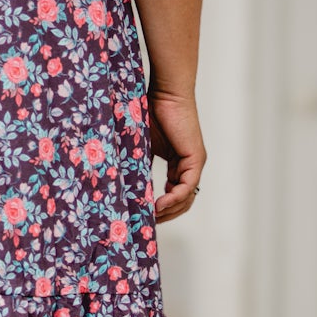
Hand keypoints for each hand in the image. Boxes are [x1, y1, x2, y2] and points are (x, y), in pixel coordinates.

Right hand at [147, 85, 205, 221]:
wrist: (165, 92)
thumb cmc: (151, 111)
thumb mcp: (141, 146)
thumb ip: (138, 165)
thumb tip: (121, 187)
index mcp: (178, 163)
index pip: (175, 194)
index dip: (162, 209)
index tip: (145, 217)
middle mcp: (189, 165)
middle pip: (183, 201)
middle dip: (166, 215)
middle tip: (146, 224)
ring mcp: (195, 162)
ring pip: (186, 198)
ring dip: (169, 211)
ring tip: (151, 217)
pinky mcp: (196, 158)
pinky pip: (187, 187)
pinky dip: (174, 199)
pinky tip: (158, 205)